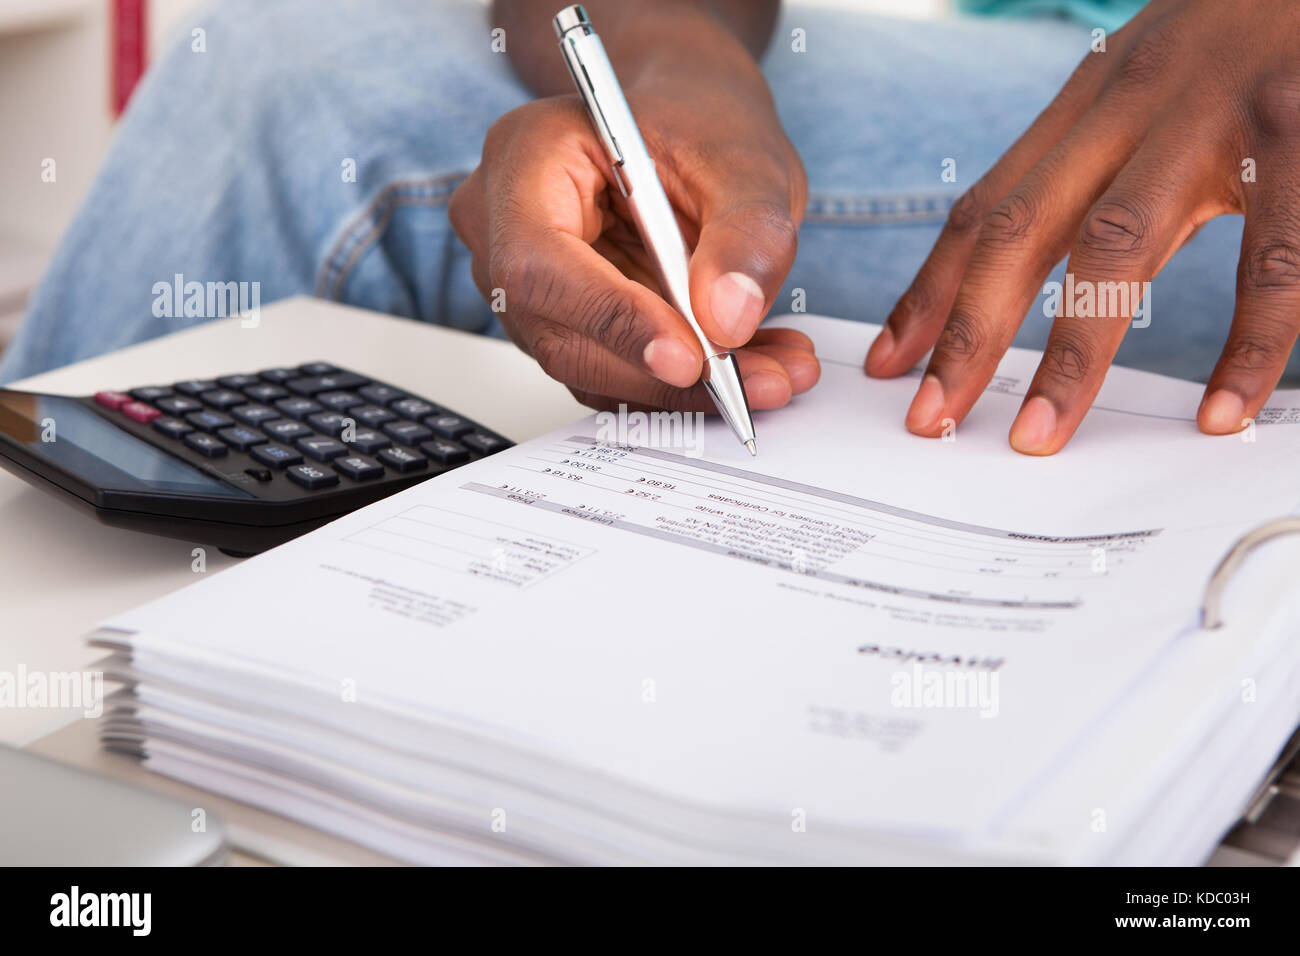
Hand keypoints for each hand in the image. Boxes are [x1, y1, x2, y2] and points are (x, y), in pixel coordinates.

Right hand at [449, 19, 816, 413]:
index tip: (691, 359)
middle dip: (666, 374)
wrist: (692, 124)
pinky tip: (747, 365)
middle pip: (561, 334)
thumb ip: (746, 232)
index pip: (540, 263)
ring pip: (590, 367)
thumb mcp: (746, 158)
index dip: (612, 320)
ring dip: (685, 388)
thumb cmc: (699, 119)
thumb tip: (728, 317)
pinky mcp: (562, 322)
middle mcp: (504, 226)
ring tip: (773, 372)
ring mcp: (525, 284)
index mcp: (525, 156)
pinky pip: (613, 372)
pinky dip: (682, 382)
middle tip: (762, 381)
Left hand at [866, 0, 1299, 453]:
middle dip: (967, 332)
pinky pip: (1272, 261)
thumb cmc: (1256, 35)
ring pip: (1117, 247)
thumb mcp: (1157, 88)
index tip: (891, 364)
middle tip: (934, 415)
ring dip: (1071, 354)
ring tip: (1040, 432)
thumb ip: (1102, 171)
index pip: (987, 206)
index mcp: (1091, 98)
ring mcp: (1218, 114)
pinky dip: (1248, 344)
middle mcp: (1137, 100)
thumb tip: (1049, 272)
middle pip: (1022, 229)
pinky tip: (1220, 408)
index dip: (930, 292)